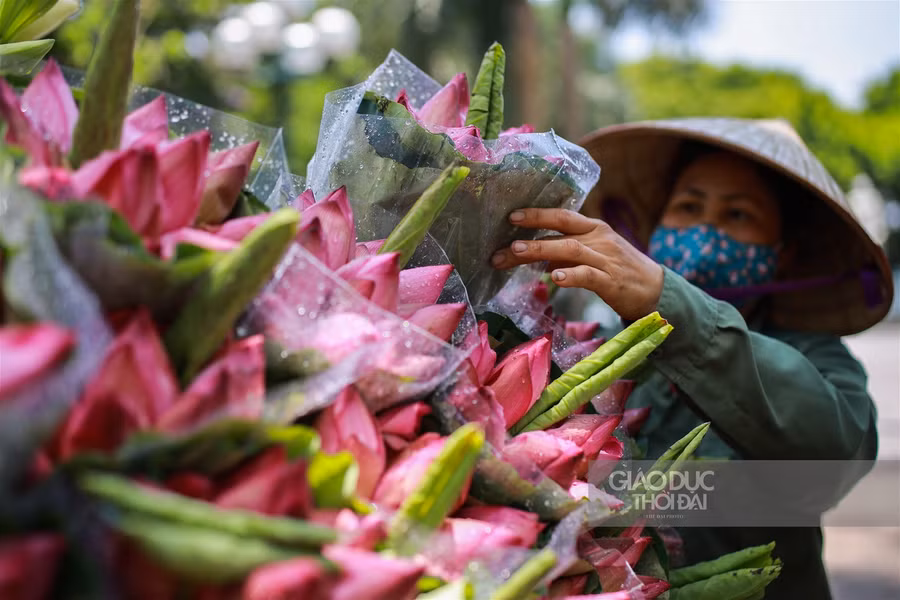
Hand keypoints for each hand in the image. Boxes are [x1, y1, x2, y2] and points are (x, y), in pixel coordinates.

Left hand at [490, 208, 664, 320]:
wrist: (656, 289)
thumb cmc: (619, 270)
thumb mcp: (594, 253)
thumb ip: (567, 251)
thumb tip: (537, 253)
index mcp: (594, 229)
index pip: (562, 216)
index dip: (538, 214)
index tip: (512, 216)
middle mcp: (598, 239)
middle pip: (561, 232)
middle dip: (531, 235)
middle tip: (504, 242)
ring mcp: (605, 259)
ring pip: (570, 250)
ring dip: (541, 250)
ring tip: (516, 252)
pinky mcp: (611, 281)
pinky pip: (588, 275)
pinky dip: (570, 275)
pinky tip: (554, 278)